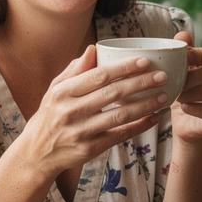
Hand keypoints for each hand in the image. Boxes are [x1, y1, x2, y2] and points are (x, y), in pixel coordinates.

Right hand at [20, 46, 168, 180]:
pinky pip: (119, 136)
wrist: (37, 153)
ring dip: (145, 105)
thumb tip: (93, 49)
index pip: (99, 76)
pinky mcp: (89, 149)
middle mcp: (71, 111)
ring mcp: (81, 132)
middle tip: (162, 76)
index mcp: (63, 92)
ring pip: (119, 116)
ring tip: (164, 96)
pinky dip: (139, 127)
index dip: (124, 68)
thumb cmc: (51, 114)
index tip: (144, 61)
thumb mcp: (55, 90)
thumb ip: (75, 70)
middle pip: (112, 94)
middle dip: (140, 84)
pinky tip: (154, 118)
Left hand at [171, 32, 201, 142]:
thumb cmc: (189, 89)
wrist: (187, 120)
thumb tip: (182, 34)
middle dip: (189, 78)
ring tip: (176, 95)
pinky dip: (193, 108)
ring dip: (189, 93)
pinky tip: (184, 107)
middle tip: (171, 81)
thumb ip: (187, 51)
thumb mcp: (186, 68)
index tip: (181, 57)